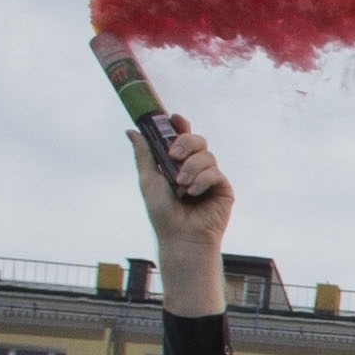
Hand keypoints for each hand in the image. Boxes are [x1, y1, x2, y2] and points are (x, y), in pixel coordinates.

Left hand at [134, 119, 234, 303]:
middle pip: (198, 140)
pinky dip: (202, 180)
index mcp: (178, 163)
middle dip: (185, 142)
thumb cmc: (162, 213)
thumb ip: (144, 154)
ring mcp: (211, 177)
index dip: (180, 125)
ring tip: (181, 186)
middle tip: (173, 155)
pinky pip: (216, 172)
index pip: (182, 137)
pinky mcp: (224, 188)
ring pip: (207, 155)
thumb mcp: (148, 179)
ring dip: (191, 168)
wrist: (181, 236)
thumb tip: (131, 130)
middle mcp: (196, 167)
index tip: (174, 118)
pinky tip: (193, 193)